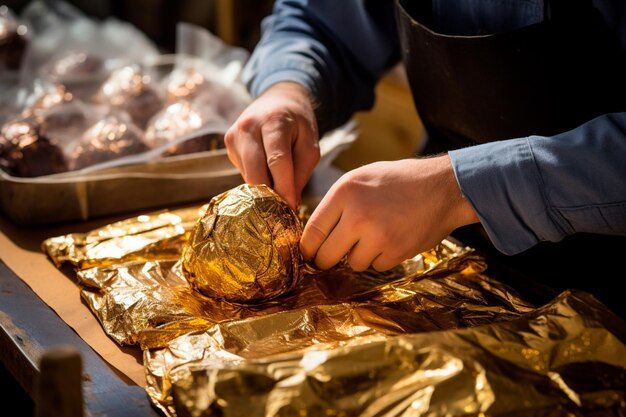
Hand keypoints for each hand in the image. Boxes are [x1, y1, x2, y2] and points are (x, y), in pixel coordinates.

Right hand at [224, 81, 320, 209]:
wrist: (277, 99)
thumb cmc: (297, 123)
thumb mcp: (310, 144)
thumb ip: (301, 172)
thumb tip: (289, 203)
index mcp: (273, 121)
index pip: (277, 160)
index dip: (284, 187)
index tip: (291, 208)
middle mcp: (248, 127)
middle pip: (255, 172)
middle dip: (269, 195)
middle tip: (283, 209)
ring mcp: (234, 135)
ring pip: (248, 176)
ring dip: (264, 188)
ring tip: (279, 189)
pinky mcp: (228, 144)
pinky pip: (243, 171)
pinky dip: (257, 178)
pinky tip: (267, 173)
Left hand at [300, 155, 479, 270]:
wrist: (443, 187)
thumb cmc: (399, 181)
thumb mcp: (361, 178)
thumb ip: (337, 203)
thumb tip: (314, 233)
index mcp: (345, 192)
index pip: (312, 231)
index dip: (307, 248)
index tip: (308, 254)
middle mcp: (357, 215)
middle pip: (326, 256)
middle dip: (326, 260)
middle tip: (331, 257)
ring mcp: (377, 235)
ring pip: (352, 263)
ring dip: (359, 256)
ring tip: (375, 235)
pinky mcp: (396, 251)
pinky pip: (376, 267)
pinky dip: (381, 258)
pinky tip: (392, 238)